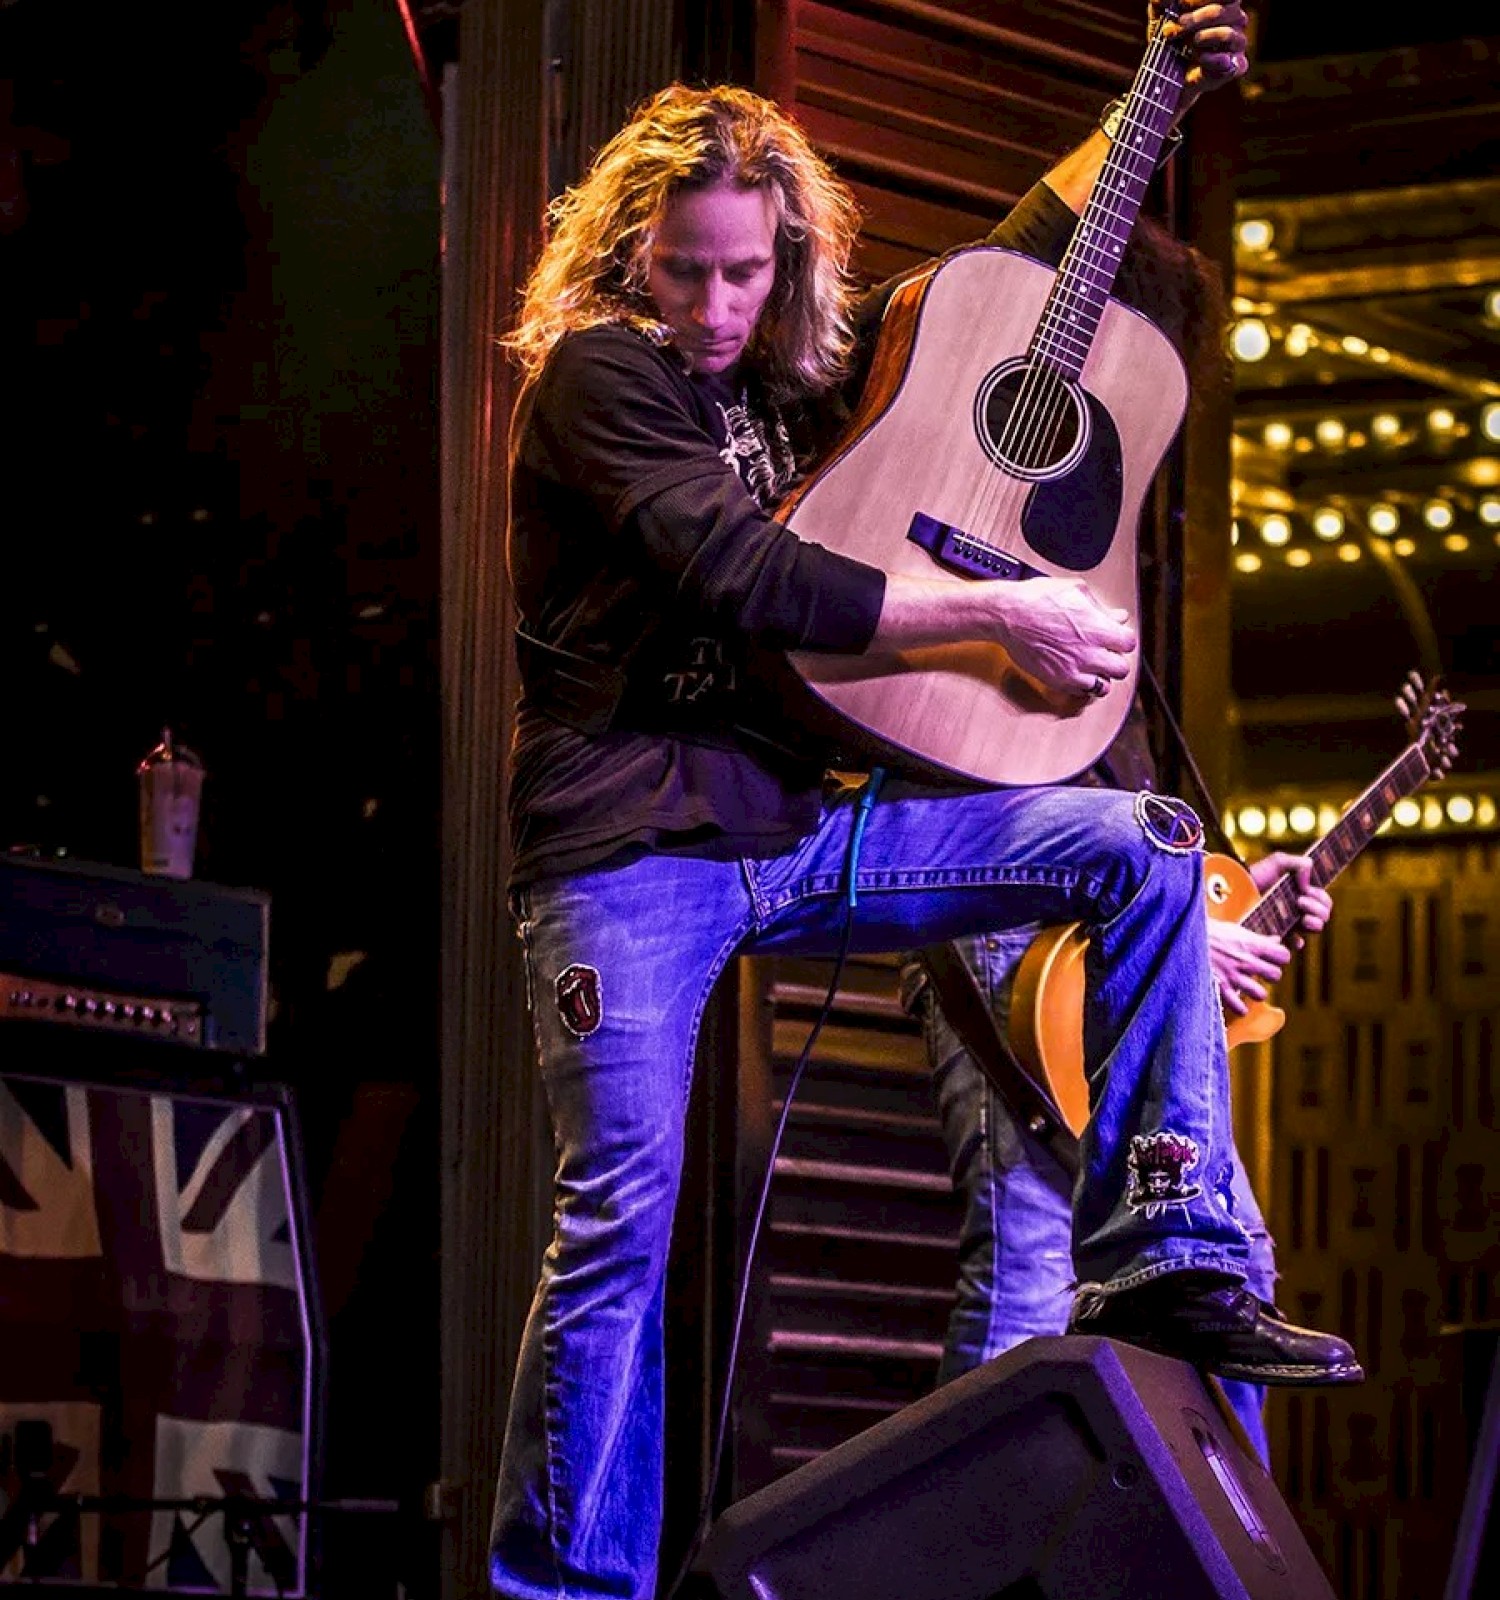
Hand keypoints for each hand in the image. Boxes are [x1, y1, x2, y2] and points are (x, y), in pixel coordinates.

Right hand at [991, 577, 1136, 699]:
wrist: (1007, 615)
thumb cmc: (1036, 599)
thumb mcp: (1075, 590)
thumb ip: (1100, 607)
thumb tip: (1117, 616)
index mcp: (1096, 629)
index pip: (1129, 644)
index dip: (1123, 639)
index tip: (1116, 637)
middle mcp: (1088, 652)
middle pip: (1121, 669)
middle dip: (1116, 660)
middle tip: (1106, 653)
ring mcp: (1072, 669)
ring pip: (1103, 687)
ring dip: (1101, 676)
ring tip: (1093, 666)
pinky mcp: (1056, 680)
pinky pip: (1081, 693)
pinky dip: (1083, 685)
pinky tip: (1078, 673)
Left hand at [1157, 1, 1251, 107]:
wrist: (1169, 74)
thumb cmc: (1171, 37)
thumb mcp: (1161, 16)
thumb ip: (1162, 2)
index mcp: (1224, 1)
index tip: (1180, 5)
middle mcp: (1236, 18)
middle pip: (1218, 11)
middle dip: (1191, 21)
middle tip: (1169, 31)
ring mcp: (1238, 41)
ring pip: (1225, 34)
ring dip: (1199, 39)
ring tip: (1185, 46)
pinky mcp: (1237, 65)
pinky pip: (1227, 60)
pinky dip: (1209, 60)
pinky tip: (1198, 59)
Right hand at [1207, 917, 1288, 1016]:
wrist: (1185, 937)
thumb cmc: (1210, 932)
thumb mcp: (1235, 930)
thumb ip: (1257, 938)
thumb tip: (1276, 940)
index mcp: (1252, 944)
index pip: (1284, 956)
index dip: (1279, 958)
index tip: (1272, 959)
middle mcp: (1246, 961)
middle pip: (1276, 976)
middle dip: (1270, 975)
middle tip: (1260, 973)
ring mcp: (1234, 976)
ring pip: (1261, 994)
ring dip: (1256, 992)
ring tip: (1249, 988)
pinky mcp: (1221, 988)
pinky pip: (1239, 1008)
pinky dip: (1240, 1008)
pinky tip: (1237, 1001)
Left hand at [1247, 851, 1331, 948]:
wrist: (1234, 891)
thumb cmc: (1255, 875)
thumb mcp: (1278, 862)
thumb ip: (1300, 864)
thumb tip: (1308, 885)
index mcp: (1301, 892)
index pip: (1324, 900)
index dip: (1321, 898)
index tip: (1306, 892)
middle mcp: (1298, 908)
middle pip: (1324, 914)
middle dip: (1318, 908)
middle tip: (1300, 901)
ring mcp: (1289, 922)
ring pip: (1316, 928)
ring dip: (1315, 923)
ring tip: (1302, 918)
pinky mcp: (1279, 934)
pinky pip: (1297, 943)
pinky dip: (1299, 941)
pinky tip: (1295, 937)